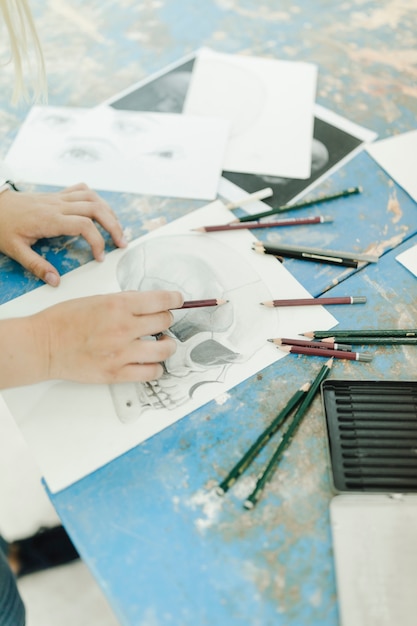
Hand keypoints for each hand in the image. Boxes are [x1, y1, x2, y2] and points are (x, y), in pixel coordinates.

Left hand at [0, 183, 126, 286]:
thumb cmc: (2, 226)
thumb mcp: (15, 250)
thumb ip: (36, 266)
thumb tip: (55, 281)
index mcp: (50, 219)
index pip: (84, 226)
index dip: (97, 242)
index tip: (100, 257)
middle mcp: (58, 205)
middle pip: (96, 209)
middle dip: (113, 226)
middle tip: (122, 243)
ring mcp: (58, 198)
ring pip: (93, 198)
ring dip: (109, 212)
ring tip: (117, 228)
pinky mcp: (56, 195)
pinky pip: (82, 190)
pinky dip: (96, 198)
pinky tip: (100, 210)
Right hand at [0, 290, 183, 388]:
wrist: (43, 345)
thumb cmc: (63, 320)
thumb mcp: (96, 299)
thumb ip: (123, 302)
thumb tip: (147, 304)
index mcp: (118, 305)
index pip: (161, 300)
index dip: (175, 300)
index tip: (179, 301)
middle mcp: (123, 328)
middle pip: (165, 322)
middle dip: (166, 320)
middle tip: (161, 322)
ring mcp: (121, 353)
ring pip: (165, 349)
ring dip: (167, 345)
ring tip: (162, 343)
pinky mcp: (116, 373)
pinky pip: (151, 372)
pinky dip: (156, 367)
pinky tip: (151, 362)